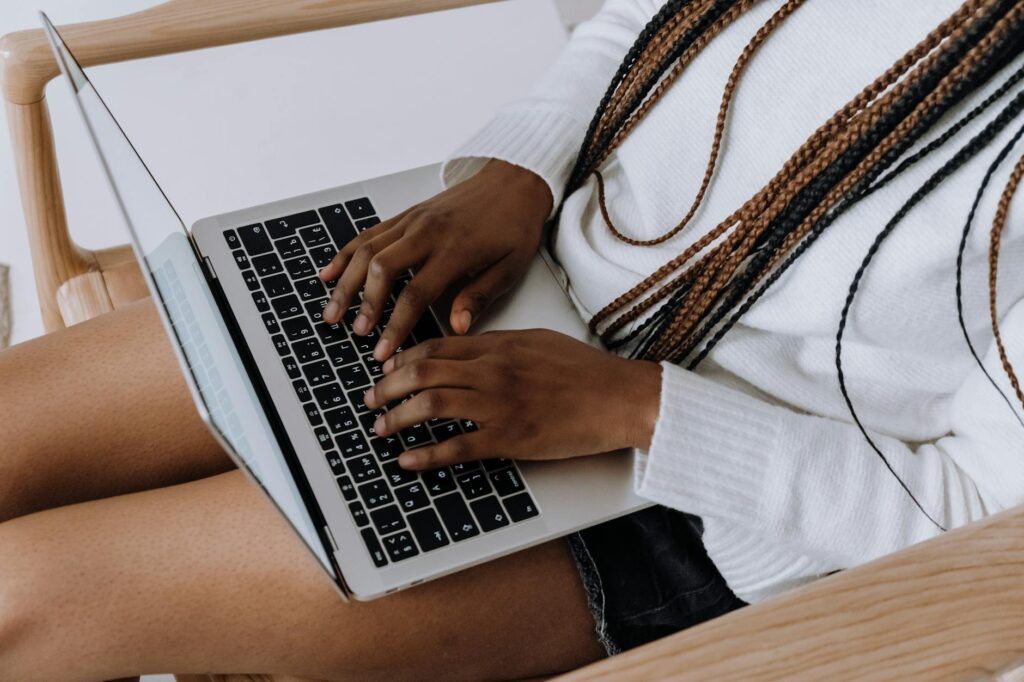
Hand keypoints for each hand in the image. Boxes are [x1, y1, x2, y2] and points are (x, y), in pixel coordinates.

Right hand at [318, 159, 551, 361]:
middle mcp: (428, 232)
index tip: (384, 351)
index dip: (396, 326)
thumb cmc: (515, 225)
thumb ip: (479, 297)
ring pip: (367, 250)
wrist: (514, 182)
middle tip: (356, 332)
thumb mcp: (510, 267)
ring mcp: (413, 220)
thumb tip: (457, 327)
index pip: (416, 294)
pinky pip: (369, 234)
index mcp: (456, 250)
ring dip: (346, 282)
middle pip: (382, 269)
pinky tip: (329, 273)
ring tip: (332, 312)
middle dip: (365, 304)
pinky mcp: (407, 214)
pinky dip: (346, 254)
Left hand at [362, 329, 661, 469]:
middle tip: (372, 399)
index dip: (403, 359)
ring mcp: (500, 405)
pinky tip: (408, 459)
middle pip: (423, 373)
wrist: (620, 398)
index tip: (386, 369)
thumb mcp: (537, 342)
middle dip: (388, 387)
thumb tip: (462, 348)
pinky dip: (427, 454)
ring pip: (431, 406)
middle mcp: (492, 371)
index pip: (436, 347)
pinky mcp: (511, 438)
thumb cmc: (584, 371)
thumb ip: (497, 344)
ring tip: (381, 428)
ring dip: (398, 418)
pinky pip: (458, 447)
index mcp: (498, 345)